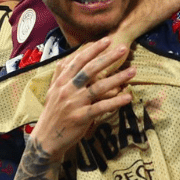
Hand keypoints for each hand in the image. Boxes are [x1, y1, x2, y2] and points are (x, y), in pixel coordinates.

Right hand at [30, 38, 135, 161]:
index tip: (107, 40)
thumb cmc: (53, 114)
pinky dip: (115, 102)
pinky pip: (101, 107)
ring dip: (117, 78)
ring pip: (98, 87)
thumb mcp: (52, 92)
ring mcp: (74, 103)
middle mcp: (67, 90)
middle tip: (123, 48)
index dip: (93, 49)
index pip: (78, 61)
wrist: (46, 139)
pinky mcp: (80, 117)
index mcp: (61, 82)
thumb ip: (60, 76)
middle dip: (108, 58)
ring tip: (132, 71)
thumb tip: (66, 60)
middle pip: (90, 70)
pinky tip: (127, 97)